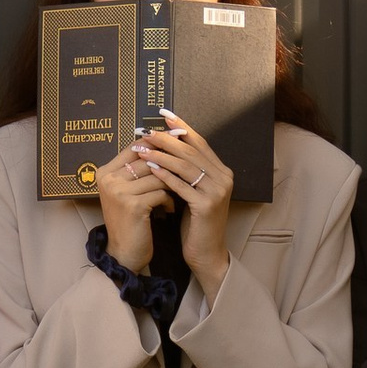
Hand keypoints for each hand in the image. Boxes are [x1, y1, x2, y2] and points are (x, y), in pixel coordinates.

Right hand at [94, 140, 169, 270]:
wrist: (125, 254)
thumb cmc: (131, 222)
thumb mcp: (129, 193)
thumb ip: (137, 171)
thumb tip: (162, 142)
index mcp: (105, 172)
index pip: (134, 147)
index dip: (157, 142)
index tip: (178, 137)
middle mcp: (108, 179)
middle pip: (147, 158)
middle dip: (169, 162)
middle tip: (188, 166)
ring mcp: (119, 192)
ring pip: (157, 174)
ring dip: (171, 184)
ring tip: (177, 193)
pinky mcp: (133, 205)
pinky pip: (161, 192)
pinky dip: (169, 200)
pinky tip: (170, 208)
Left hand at [133, 115, 233, 294]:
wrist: (206, 253)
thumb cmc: (196, 223)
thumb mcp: (193, 192)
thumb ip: (187, 172)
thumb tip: (166, 145)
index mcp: (222, 172)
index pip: (200, 142)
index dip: (182, 127)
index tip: (163, 114)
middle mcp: (224, 178)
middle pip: (192, 151)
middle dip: (167, 139)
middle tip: (146, 131)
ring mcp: (217, 191)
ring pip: (186, 166)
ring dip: (162, 155)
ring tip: (142, 148)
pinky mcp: (207, 206)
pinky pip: (182, 185)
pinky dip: (165, 175)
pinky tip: (151, 168)